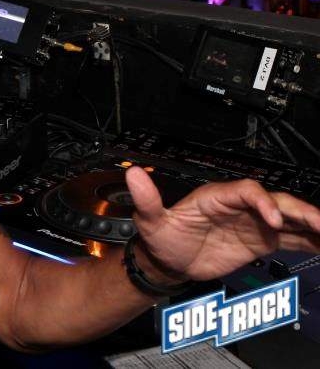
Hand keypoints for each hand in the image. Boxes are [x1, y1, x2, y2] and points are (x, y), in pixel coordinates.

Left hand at [125, 166, 319, 281]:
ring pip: (290, 217)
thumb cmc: (161, 236)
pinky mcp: (261, 239)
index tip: (272, 221)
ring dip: (312, 223)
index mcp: (217, 196)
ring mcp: (253, 222)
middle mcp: (239, 206)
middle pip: (276, 200)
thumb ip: (146, 199)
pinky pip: (292, 237)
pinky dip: (311, 239)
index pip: (248, 191)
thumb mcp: (149, 220)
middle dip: (300, 210)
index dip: (263, 202)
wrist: (168, 259)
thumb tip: (133, 174)